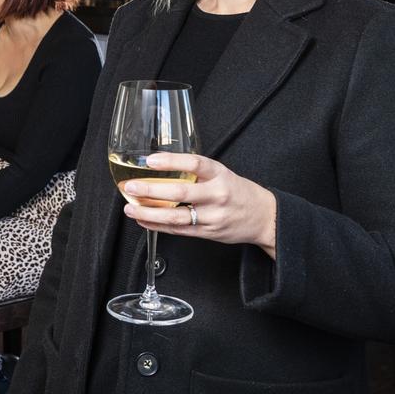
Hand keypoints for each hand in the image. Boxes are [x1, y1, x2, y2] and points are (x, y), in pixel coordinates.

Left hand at [120, 152, 278, 258]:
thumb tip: (160, 166)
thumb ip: (197, 172)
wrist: (263, 217)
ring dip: (149, 213)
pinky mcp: (208, 233)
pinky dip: (158, 226)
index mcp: (220, 175)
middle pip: (180, 193)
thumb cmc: (238, 192)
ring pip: (176, 217)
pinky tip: (144, 219)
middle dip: (151, 190)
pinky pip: (178, 231)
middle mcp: (217, 195)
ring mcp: (212, 216)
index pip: (195, 163)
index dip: (171, 161)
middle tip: (131, 187)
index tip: (150, 160)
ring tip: (131, 207)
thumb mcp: (222, 173)